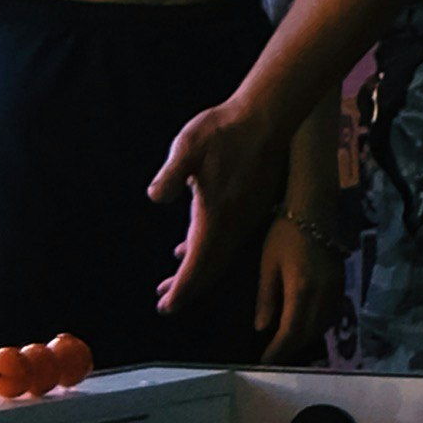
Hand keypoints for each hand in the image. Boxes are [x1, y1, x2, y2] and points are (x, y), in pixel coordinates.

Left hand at [150, 86, 291, 313]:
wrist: (266, 115)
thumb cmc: (224, 129)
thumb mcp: (188, 146)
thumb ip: (172, 175)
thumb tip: (156, 197)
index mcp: (216, 215)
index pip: (198, 264)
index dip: (181, 288)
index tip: (166, 307)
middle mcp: (234, 223)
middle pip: (211, 267)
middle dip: (188, 288)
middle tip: (166, 304)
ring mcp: (246, 215)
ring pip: (222, 256)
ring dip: (199, 272)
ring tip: (177, 283)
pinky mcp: (252, 205)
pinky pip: (230, 241)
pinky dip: (211, 253)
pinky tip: (194, 245)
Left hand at [249, 214, 341, 363]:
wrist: (314, 209)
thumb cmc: (284, 234)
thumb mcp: (268, 266)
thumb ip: (266, 298)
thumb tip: (262, 328)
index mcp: (302, 291)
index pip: (291, 332)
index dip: (279, 350)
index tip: (265, 362)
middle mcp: (322, 295)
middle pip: (309, 333)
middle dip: (291, 349)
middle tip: (275, 358)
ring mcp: (335, 289)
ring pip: (322, 326)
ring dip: (306, 339)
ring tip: (289, 346)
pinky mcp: (341, 283)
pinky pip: (331, 314)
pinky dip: (318, 326)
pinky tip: (308, 326)